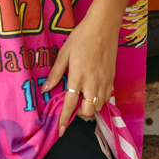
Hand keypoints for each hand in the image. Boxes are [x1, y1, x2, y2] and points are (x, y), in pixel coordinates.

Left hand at [42, 7, 118, 136]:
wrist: (103, 27)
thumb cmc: (81, 38)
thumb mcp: (64, 54)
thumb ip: (56, 73)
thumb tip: (45, 89)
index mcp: (78, 77)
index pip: (71, 104)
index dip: (65, 119)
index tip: (61, 131)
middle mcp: (93, 83)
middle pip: (88, 111)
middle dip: (79, 115)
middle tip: (72, 108)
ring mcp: (105, 82)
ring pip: (99, 106)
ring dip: (90, 108)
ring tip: (82, 100)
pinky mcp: (112, 79)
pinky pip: (107, 97)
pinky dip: (100, 100)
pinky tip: (93, 93)